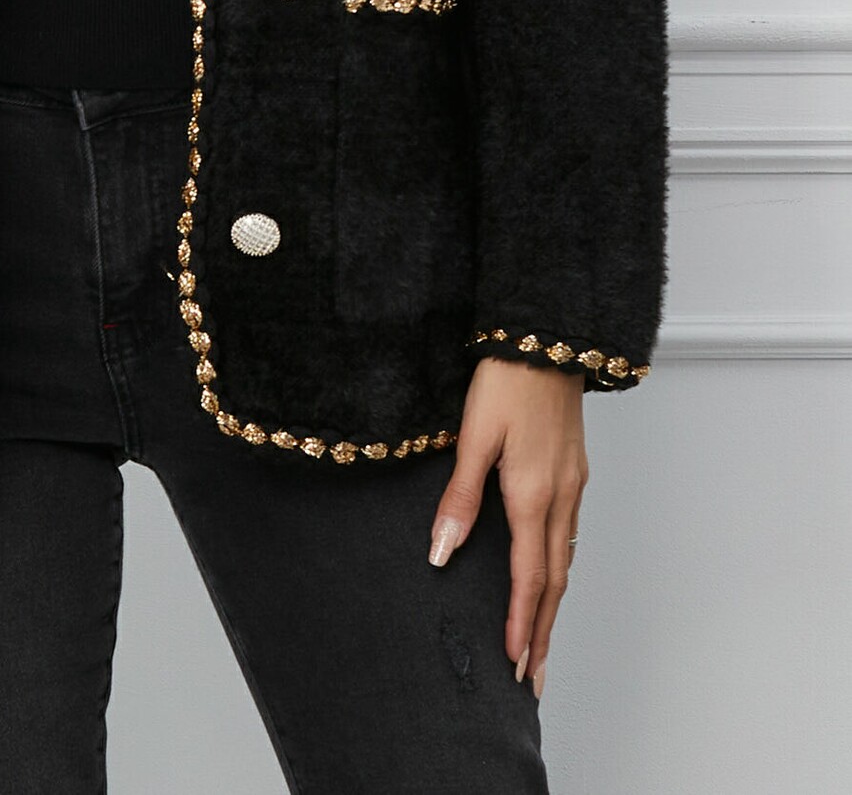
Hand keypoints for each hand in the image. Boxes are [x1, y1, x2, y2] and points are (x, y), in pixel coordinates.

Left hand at [426, 356, 587, 696]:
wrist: (545, 337)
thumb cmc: (506, 380)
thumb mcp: (474, 435)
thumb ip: (460, 497)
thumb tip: (442, 552)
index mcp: (533, 494)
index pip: (529, 577)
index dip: (521, 624)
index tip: (514, 664)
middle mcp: (560, 498)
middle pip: (554, 582)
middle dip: (543, 633)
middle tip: (533, 678)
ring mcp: (573, 485)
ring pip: (565, 561)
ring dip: (553, 606)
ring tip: (540, 642)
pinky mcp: (574, 471)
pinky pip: (569, 536)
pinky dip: (559, 570)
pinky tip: (550, 577)